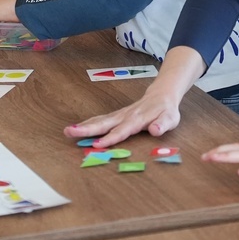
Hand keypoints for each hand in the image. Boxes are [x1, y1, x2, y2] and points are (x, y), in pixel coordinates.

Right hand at [66, 86, 183, 148]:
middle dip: (87, 129)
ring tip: (67, 131)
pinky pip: (100, 119)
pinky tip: (77, 129)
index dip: (110, 138)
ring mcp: (119, 115)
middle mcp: (125, 116)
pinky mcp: (116, 115)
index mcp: (138, 119)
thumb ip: (163, 125)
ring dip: (84, 126)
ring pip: (99, 120)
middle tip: (70, 133)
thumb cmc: (166, 110)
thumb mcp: (171, 118)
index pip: (122, 130)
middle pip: (104, 123)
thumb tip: (155, 130)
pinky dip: (88, 123)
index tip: (96, 145)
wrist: (161, 94)